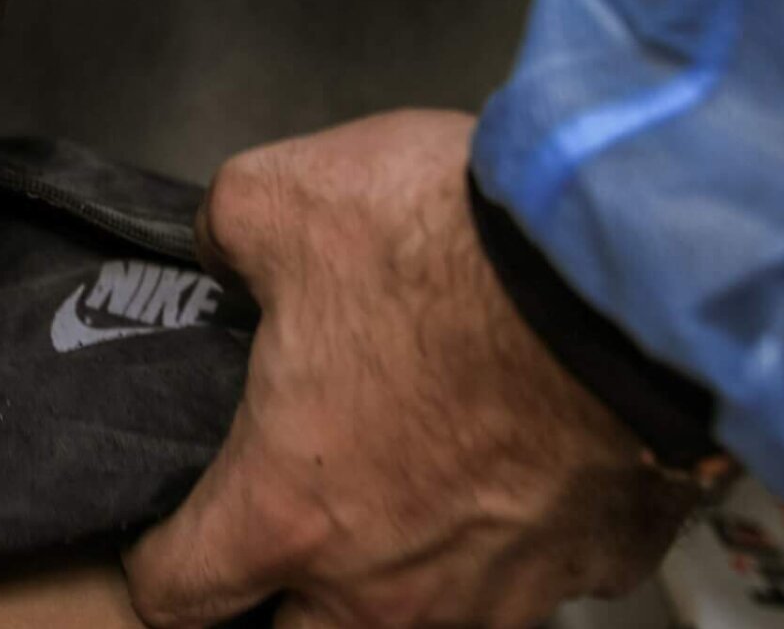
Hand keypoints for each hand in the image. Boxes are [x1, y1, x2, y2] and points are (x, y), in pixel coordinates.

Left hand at [122, 111, 692, 628]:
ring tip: (410, 507)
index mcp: (287, 513)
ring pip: (428, 626)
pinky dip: (524, 543)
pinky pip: (543, 579)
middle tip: (287, 536)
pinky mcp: (601, 564)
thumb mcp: (278, 197)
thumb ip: (224, 235)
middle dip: (285, 600)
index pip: (178, 595)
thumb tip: (223, 246)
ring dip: (407, 582)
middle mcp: (387, 585)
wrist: (627, 271)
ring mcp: (503, 589)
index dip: (156, 565)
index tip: (163, 539)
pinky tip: (522, 480)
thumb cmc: (448, 248)